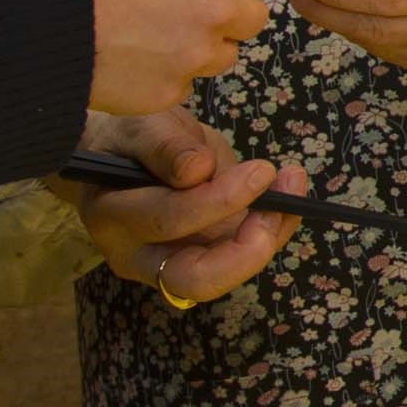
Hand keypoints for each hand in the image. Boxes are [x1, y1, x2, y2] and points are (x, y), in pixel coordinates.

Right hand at [27, 0, 284, 115]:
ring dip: (196, 43)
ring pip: (219, 54)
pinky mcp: (164, 93)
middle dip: (224, 8)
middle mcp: (217, 10)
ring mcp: (192, 57)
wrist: (22, 6)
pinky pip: (180, 83)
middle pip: (251, 18)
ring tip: (145, 25)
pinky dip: (161, 72)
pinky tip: (124, 50)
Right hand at [52, 107, 301, 302]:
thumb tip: (198, 170)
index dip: (218, 201)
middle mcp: (140, 254)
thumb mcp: (138, 127)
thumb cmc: (126, 140)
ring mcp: (173, 262)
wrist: (126, 155)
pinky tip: (289, 189)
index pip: (168, 222)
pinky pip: (242, 254)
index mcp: (114, 219)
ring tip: (292, 183)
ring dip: (269, 235)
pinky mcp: (203, 256)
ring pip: (226, 274)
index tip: (259, 171)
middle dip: (245, 252)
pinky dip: (273, 227)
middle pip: (194, 279)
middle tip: (280, 206)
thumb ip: (163, 146)